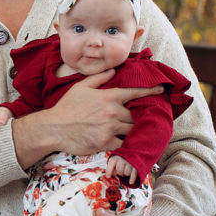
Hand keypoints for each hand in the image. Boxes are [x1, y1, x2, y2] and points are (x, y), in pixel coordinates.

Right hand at [12, 71, 162, 167]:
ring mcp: (110, 128)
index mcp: (109, 97)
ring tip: (142, 132)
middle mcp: (112, 112)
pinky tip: (130, 145)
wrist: (54, 128)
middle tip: (147, 117)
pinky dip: (127, 144)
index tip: (161, 90)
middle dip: (142, 116)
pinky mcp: (106, 143)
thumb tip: (114, 71)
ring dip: (136, 130)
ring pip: (133, 129)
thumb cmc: (66, 107)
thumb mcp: (81, 87)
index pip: (135, 92)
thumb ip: (99, 78)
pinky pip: (124, 144)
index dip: (150, 91)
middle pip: (136, 114)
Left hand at [105, 155, 136, 182]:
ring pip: (126, 172)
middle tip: (120, 172)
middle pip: (120, 169)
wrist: (131, 158)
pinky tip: (130, 182)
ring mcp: (130, 162)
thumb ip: (111, 169)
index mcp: (116, 157)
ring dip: (125, 174)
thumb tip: (109, 176)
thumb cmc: (120, 163)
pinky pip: (134, 174)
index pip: (112, 162)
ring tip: (125, 172)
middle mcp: (123, 159)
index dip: (109, 170)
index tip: (108, 176)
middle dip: (119, 172)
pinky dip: (132, 179)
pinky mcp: (136, 167)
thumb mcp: (114, 164)